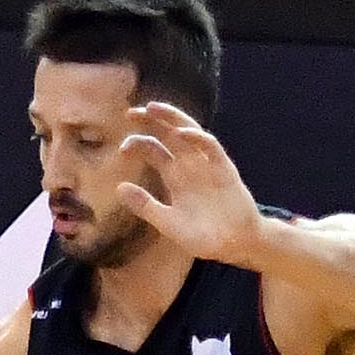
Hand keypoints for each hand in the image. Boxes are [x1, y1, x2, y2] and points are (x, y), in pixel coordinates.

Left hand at [116, 102, 264, 262]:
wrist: (235, 245)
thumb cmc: (203, 236)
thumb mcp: (167, 223)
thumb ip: (145, 206)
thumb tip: (118, 187)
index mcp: (175, 176)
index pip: (154, 149)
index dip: (138, 143)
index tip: (122, 148)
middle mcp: (189, 165)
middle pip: (168, 134)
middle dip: (151, 121)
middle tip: (130, 112)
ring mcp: (207, 165)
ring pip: (189, 132)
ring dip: (173, 119)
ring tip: (154, 108)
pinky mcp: (224, 170)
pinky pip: (211, 148)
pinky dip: (198, 138)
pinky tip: (182, 132)